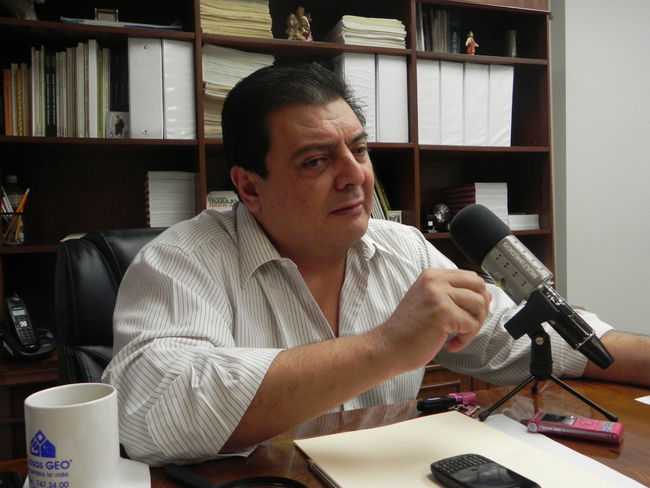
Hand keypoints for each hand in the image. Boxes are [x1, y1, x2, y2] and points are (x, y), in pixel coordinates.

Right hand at [373, 269, 490, 372]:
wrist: (388, 346)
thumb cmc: (409, 330)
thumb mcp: (428, 301)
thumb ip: (452, 294)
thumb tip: (486, 296)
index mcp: (432, 275)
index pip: (471, 277)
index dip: (477, 297)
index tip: (469, 314)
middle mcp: (435, 281)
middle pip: (479, 286)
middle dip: (481, 309)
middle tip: (468, 326)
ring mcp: (438, 295)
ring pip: (479, 305)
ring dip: (474, 326)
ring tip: (458, 336)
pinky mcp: (443, 313)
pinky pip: (471, 324)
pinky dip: (465, 339)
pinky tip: (451, 344)